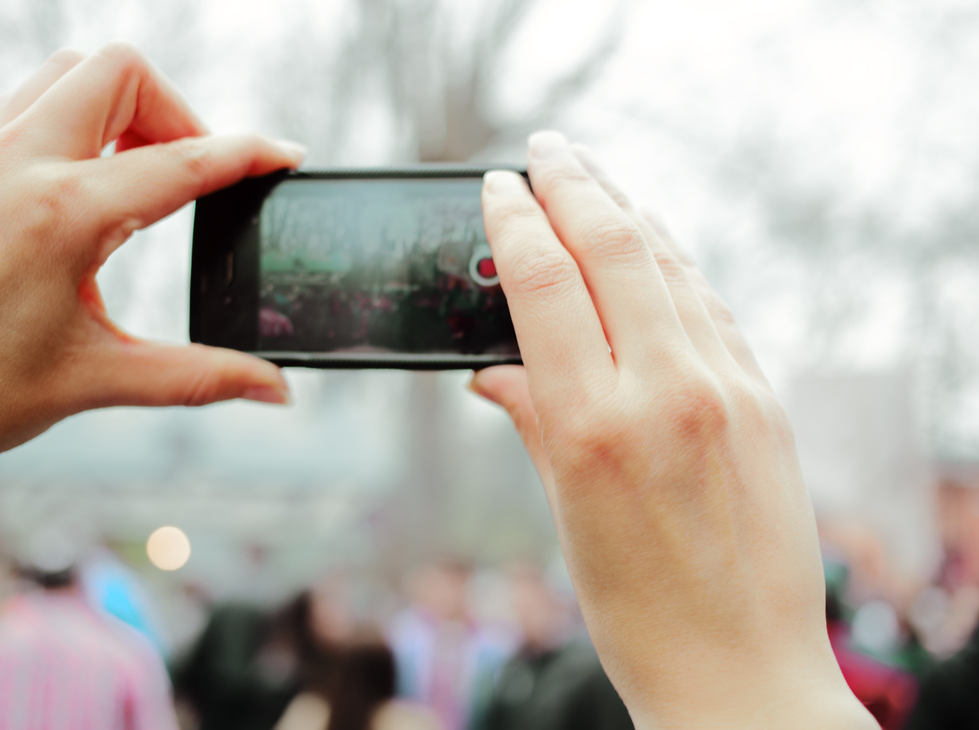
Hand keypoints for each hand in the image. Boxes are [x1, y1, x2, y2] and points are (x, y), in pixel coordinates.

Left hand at [0, 44, 304, 488]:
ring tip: (140, 178)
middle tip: (192, 177)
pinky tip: (86, 185)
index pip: (182, 162)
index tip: (284, 157)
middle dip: (177, 113)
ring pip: (70, 75)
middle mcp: (18, 165)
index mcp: (62, 215)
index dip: (247, 156)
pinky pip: (30, 102)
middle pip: (122, 75)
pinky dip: (75, 121)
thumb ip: (200, 377)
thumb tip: (274, 390)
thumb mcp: (98, 380)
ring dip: (121, 109)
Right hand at [474, 132, 874, 728]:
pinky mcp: (767, 398)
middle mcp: (669, 391)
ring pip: (673, 264)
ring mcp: (729, 389)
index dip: (516, 219)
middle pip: (615, 245)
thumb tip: (492, 367)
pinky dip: (676, 265)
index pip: (546, 282)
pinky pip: (714, 306)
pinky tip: (656, 249)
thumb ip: (531, 416)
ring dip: (630, 211)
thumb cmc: (637, 607)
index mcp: (596, 425)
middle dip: (575, 181)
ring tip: (598, 183)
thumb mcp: (563, 511)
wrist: (741, 669)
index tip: (498, 185)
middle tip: (547, 148)